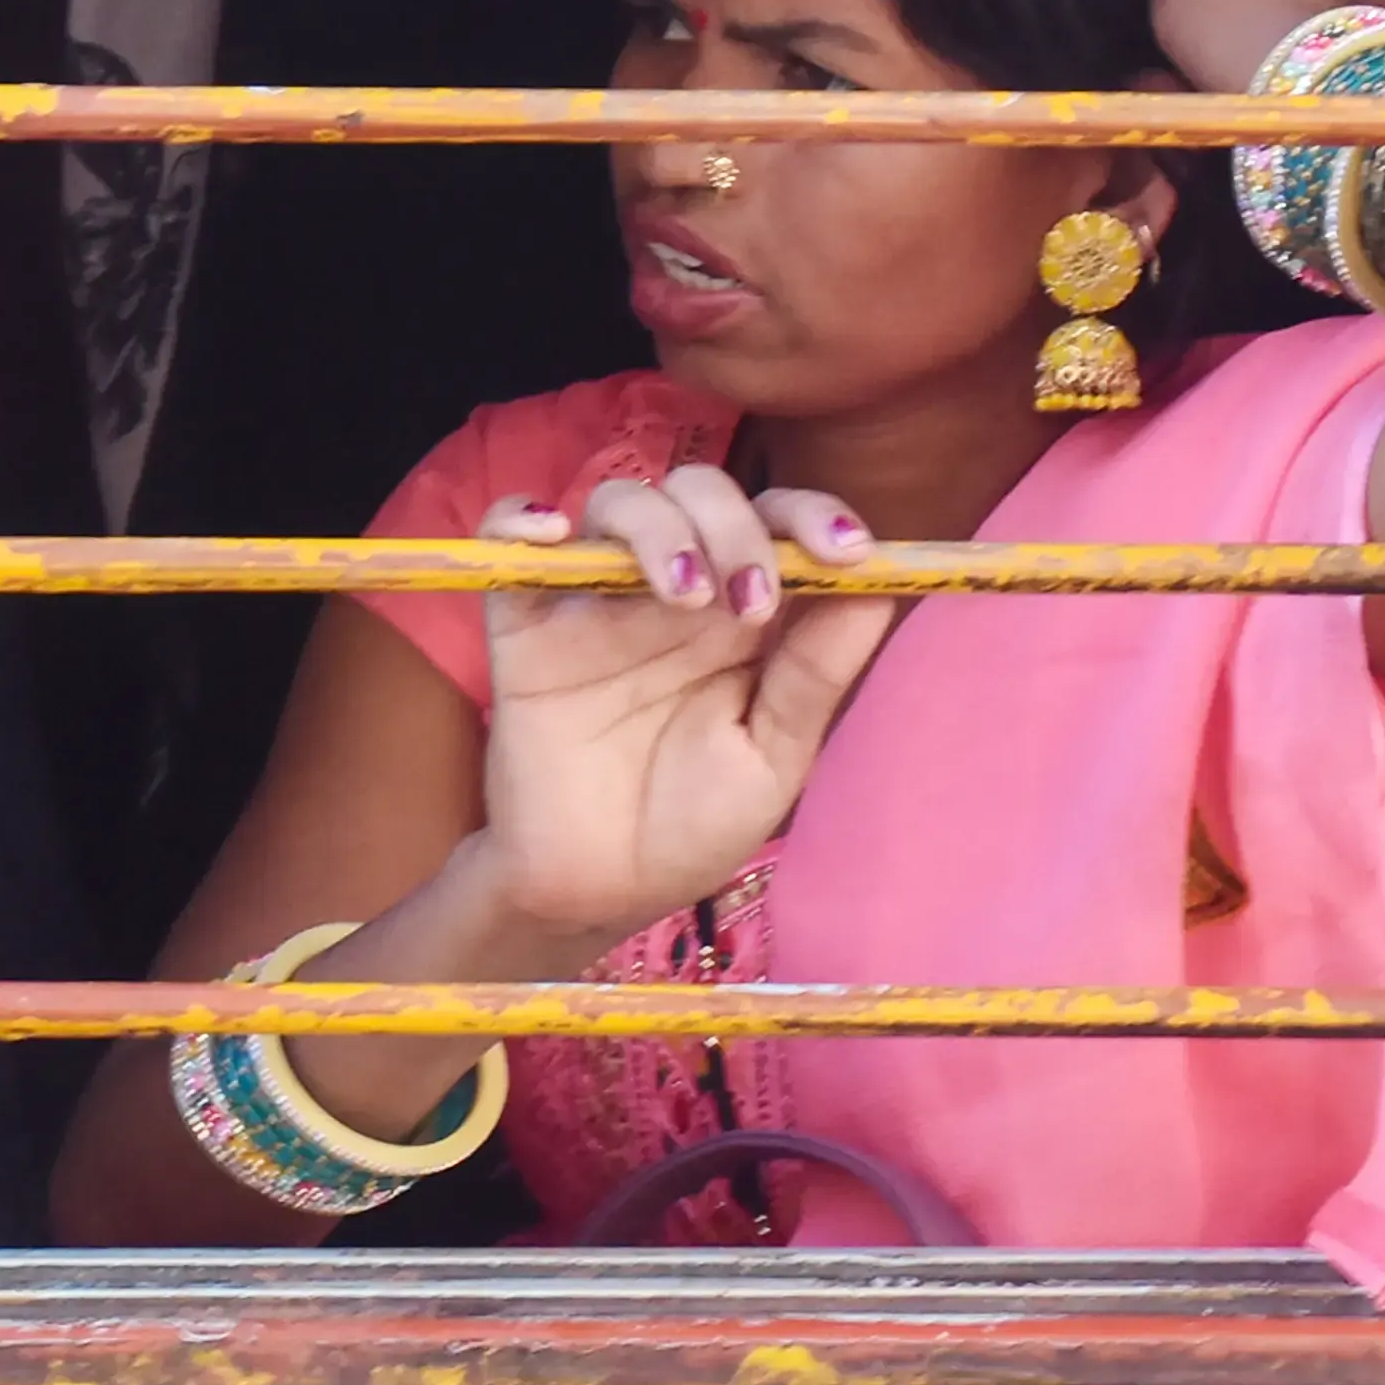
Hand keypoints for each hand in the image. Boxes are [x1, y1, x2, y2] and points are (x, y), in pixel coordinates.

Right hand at [458, 470, 907, 954]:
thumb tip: (880, 588)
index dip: (813, 516)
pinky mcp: (522, 623)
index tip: (847, 552)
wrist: (598, 891)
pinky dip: (518, 517)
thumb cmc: (692, 825)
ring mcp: (594, 601)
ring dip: (655, 526)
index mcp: (742, 614)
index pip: (778, 525)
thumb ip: (815, 674)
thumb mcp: (773, 758)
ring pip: (615, 503)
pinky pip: (505, 540)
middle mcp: (670, 590)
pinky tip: (550, 534)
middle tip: (751, 603)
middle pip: (697, 493)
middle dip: (735, 524)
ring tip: (681, 594)